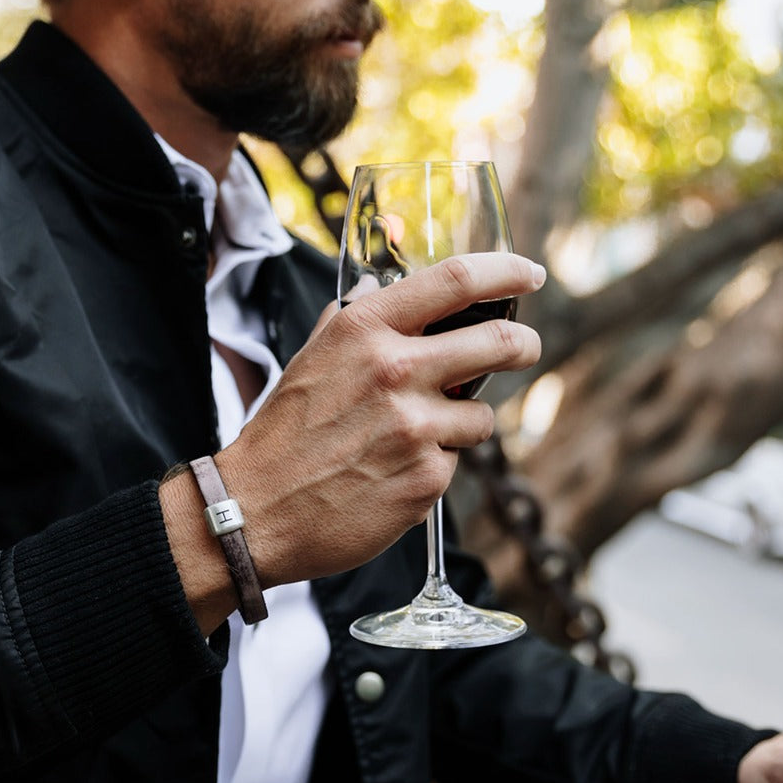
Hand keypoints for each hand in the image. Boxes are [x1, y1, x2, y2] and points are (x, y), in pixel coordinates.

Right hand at [219, 252, 544, 586]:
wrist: (254, 511)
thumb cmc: (282, 434)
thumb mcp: (311, 357)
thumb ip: (351, 319)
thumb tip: (381, 284)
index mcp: (364, 329)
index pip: (455, 279)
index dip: (505, 271)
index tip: (528, 273)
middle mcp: (395, 369)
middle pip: (499, 340)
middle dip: (523, 343)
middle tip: (523, 347)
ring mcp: (415, 425)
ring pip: (481, 414)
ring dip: (462, 422)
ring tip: (411, 438)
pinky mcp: (427, 477)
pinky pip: (455, 460)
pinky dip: (434, 465)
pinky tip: (393, 473)